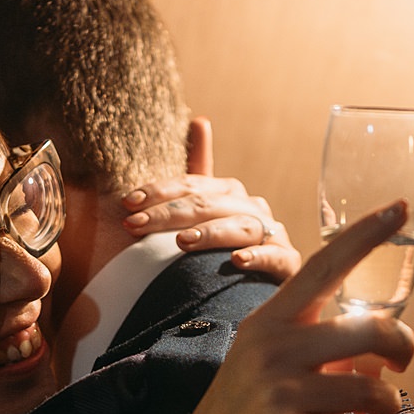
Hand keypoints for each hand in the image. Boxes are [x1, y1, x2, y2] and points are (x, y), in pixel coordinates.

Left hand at [121, 175, 298, 281]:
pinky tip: (236, 261)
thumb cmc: (216, 254)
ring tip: (183, 242)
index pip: (190, 185)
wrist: (250, 293)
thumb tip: (200, 119)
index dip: (159, 192)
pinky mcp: (286, 262)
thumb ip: (194, 177)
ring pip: (240, 226)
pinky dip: (256, 256)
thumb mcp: (199, 216)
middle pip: (208, 204)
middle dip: (168, 214)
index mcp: (227, 193)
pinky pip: (273, 256)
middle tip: (135, 226)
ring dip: (210, 233)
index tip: (127, 203)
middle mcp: (250, 207)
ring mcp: (270, 234)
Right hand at [137, 202, 413, 413]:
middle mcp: (271, 348)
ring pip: (373, 388)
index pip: (322, 266)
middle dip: (404, 349)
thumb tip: (379, 350)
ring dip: (386, 408)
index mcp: (266, 323)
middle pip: (371, 330)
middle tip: (402, 366)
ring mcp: (278, 391)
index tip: (398, 207)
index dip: (364, 235)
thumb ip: (314, 351)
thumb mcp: (264, 372)